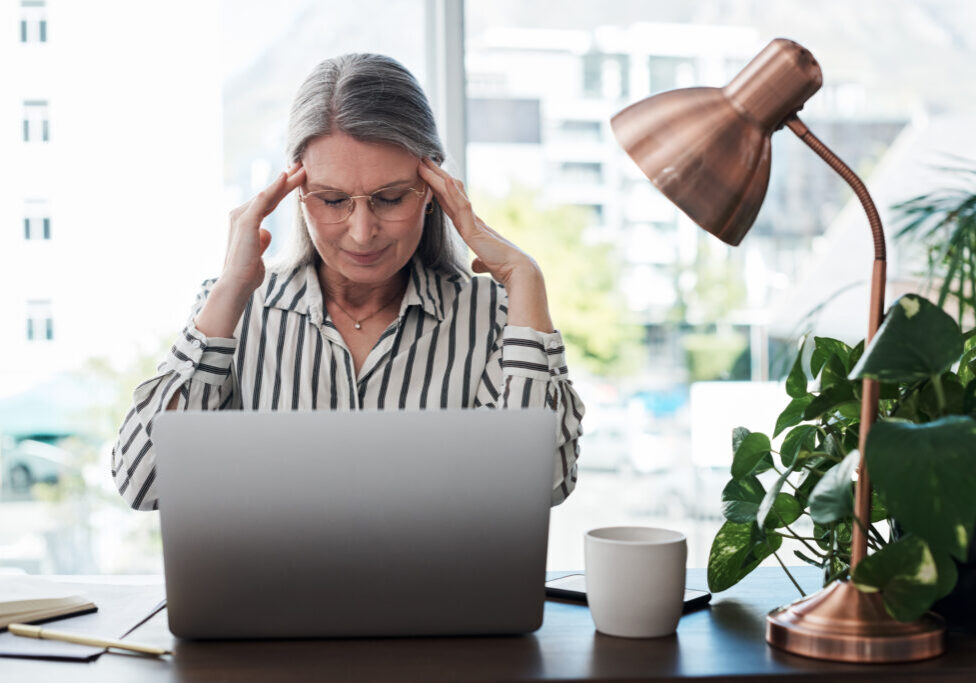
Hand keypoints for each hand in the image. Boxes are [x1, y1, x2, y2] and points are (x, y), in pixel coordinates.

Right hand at [221, 162, 305, 296]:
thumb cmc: (247, 273)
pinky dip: (275, 187)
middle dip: (286, 180)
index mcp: (244, 222)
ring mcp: (241, 216)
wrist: (236, 284)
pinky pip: (264, 199)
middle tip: (301, 165)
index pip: (268, 202)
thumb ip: (261, 241)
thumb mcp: (257, 253)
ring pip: (268, 193)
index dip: (282, 190)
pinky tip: (285, 176)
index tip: (296, 179)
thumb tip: (266, 233)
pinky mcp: (246, 220)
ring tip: (302, 169)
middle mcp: (240, 214)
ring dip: (286, 180)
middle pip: (269, 194)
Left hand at [418, 158, 539, 287]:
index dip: (441, 192)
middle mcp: (472, 221)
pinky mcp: (474, 230)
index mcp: (473, 228)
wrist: (517, 271)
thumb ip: (480, 262)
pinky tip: (445, 180)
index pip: (452, 206)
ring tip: (425, 163)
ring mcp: (473, 223)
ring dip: (438, 179)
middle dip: (436, 178)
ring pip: (453, 195)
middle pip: (450, 195)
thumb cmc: (505, 267)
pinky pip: (462, 207)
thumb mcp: (487, 263)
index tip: (430, 179)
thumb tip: (476, 265)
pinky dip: (453, 193)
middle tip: (423, 160)